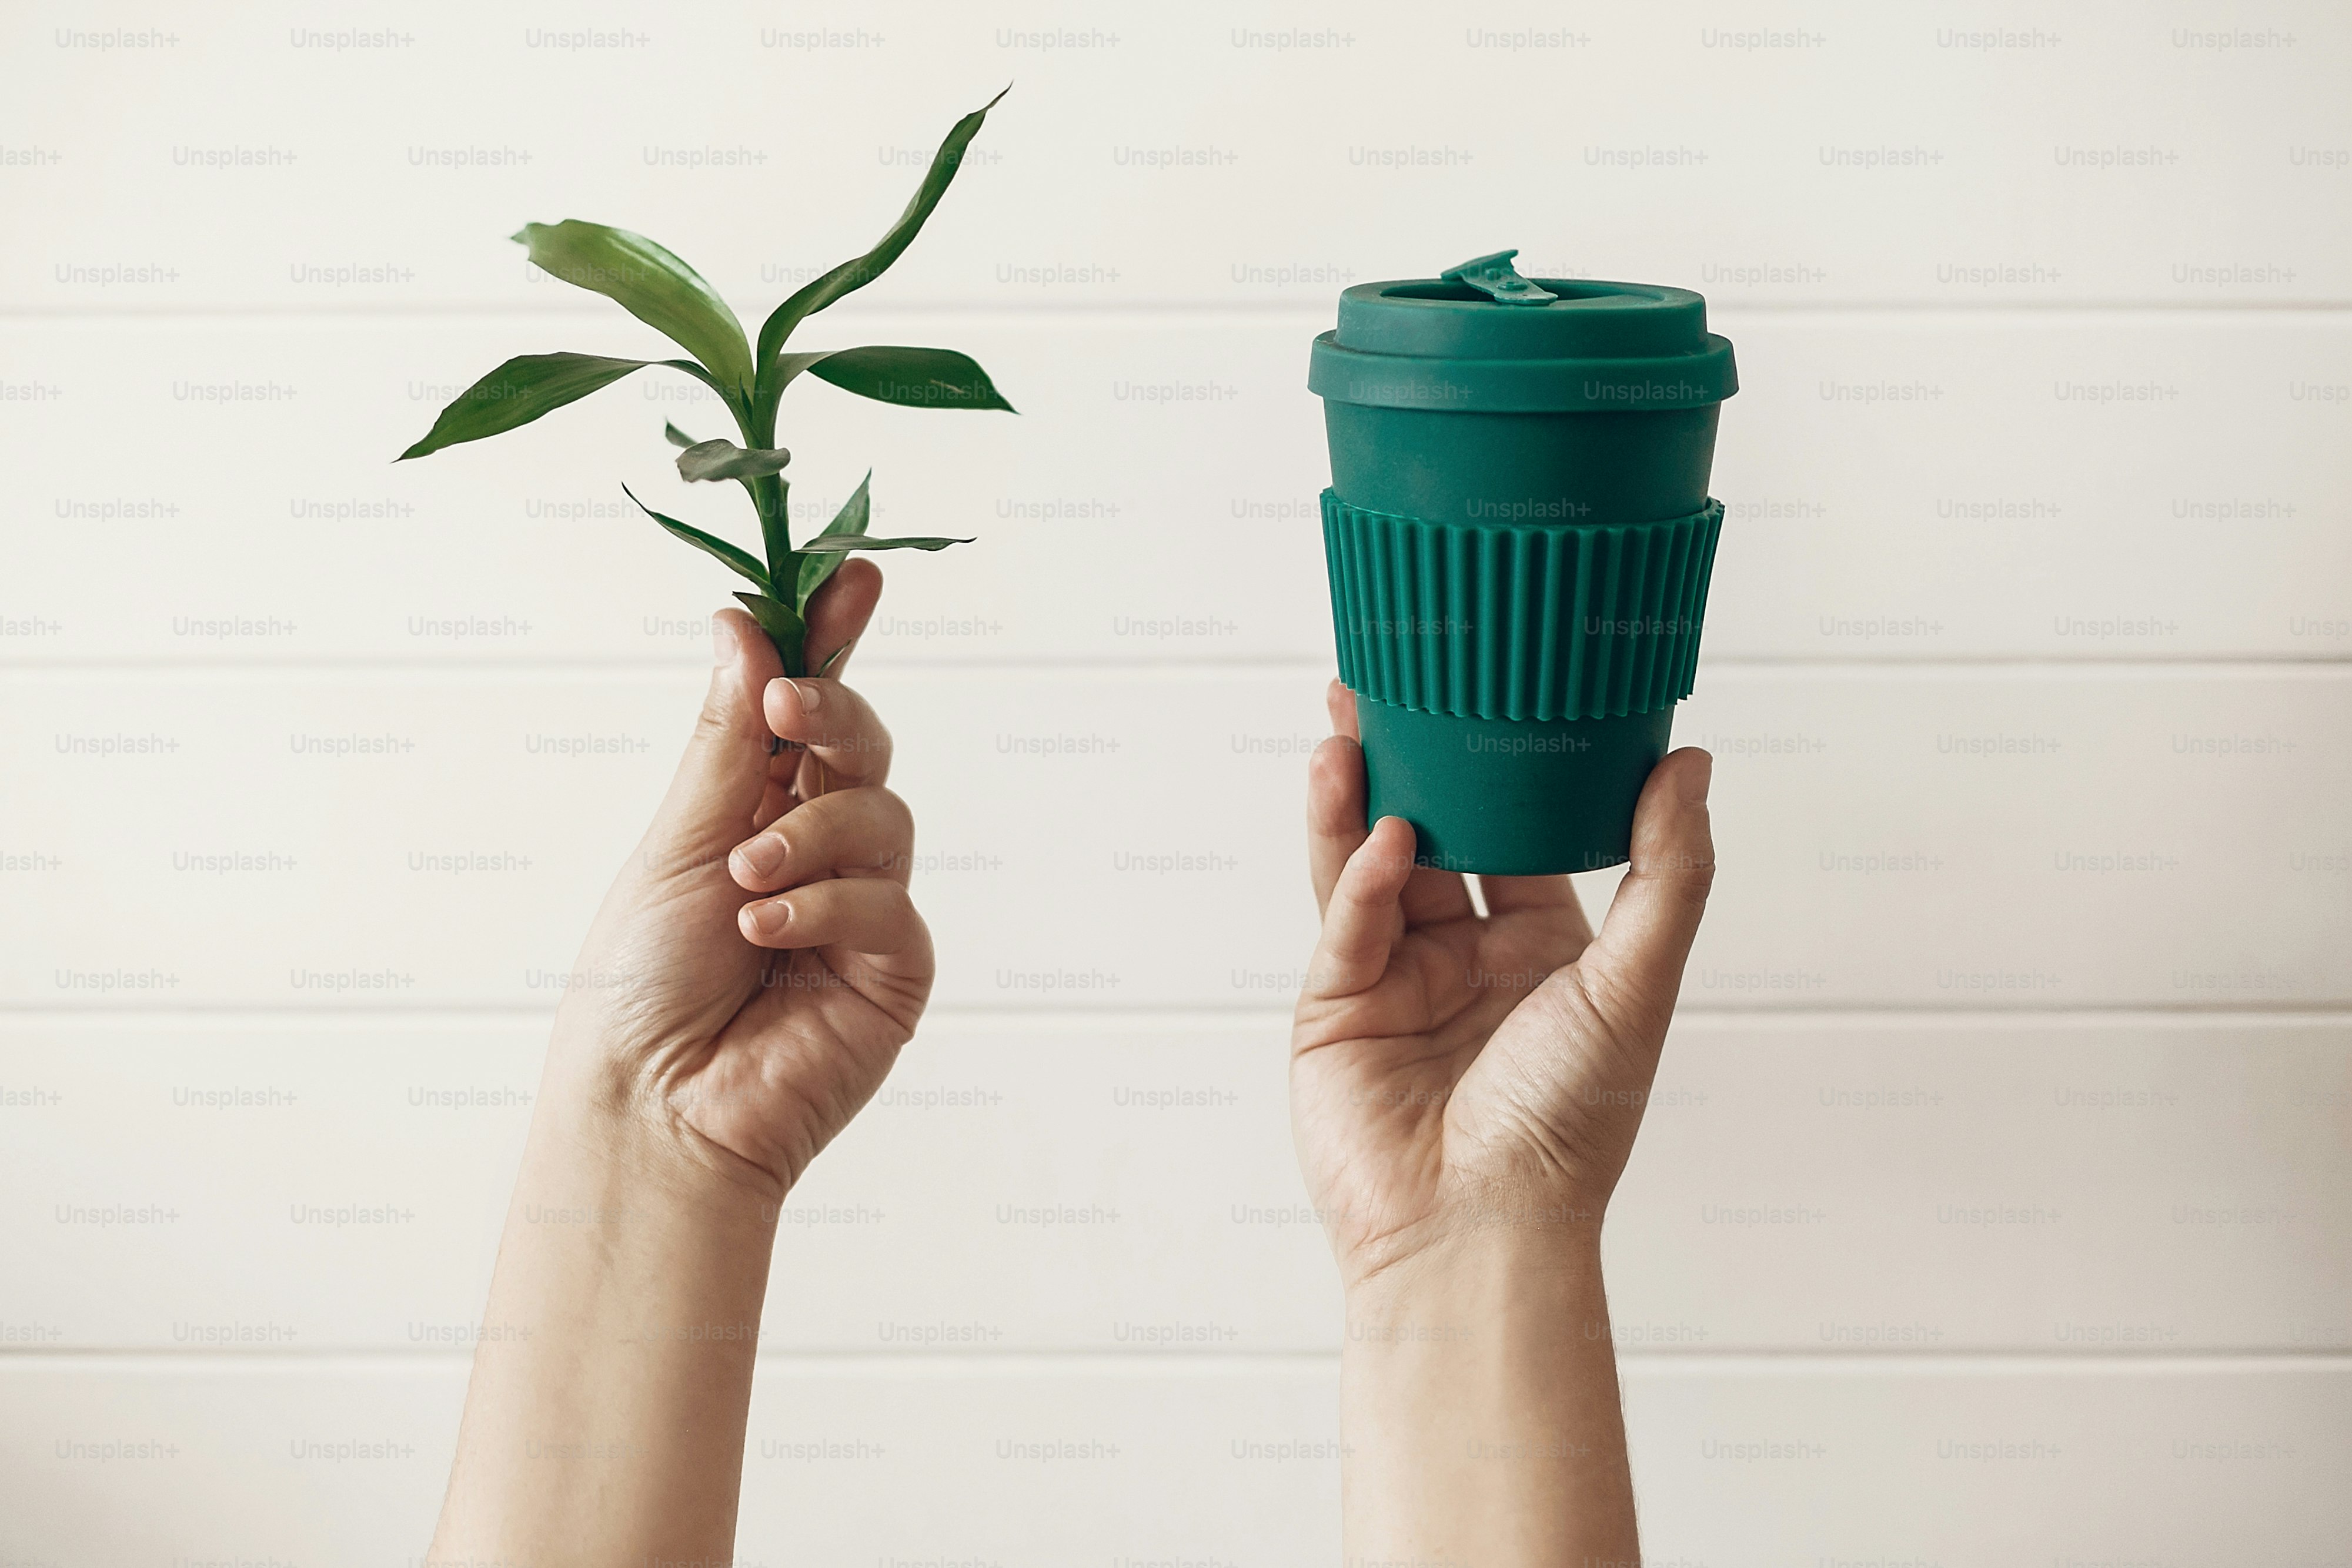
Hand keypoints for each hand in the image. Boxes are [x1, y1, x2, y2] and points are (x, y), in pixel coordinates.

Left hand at [549, 558, 932, 1196]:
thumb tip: (743, 629)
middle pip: (864, 744)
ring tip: (745, 882)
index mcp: (757, 808)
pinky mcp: (895, 972)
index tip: (851, 577)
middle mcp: (819, 851)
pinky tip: (768, 934)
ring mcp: (863, 911)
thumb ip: (730, 741)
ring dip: (812, 835)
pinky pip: (889, 903)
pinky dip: (826, 907)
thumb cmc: (640, 985)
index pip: (810, 709)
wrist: (652, 1107)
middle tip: (790, 709)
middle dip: (833, 714)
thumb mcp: (676, 840)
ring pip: (884, 816)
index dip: (832, 640)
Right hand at [1291, 682, 1715, 1287]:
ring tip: (1347, 725)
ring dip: (1358, 796)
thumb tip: (1693, 762)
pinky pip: (1346, 921)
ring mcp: (1394, 979)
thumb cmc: (1567, 1130)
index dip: (1502, 762)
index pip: (1518, 831)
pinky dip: (1359, 875)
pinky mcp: (1335, 1008)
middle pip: (1431, 831)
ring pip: (1369, 862)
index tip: (1491, 688)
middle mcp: (1464, 956)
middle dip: (1406, 760)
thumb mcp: (1637, 985)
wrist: (1478, 1233)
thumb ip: (1668, 872)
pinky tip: (1379, 837)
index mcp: (1541, 949)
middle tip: (1385, 682)